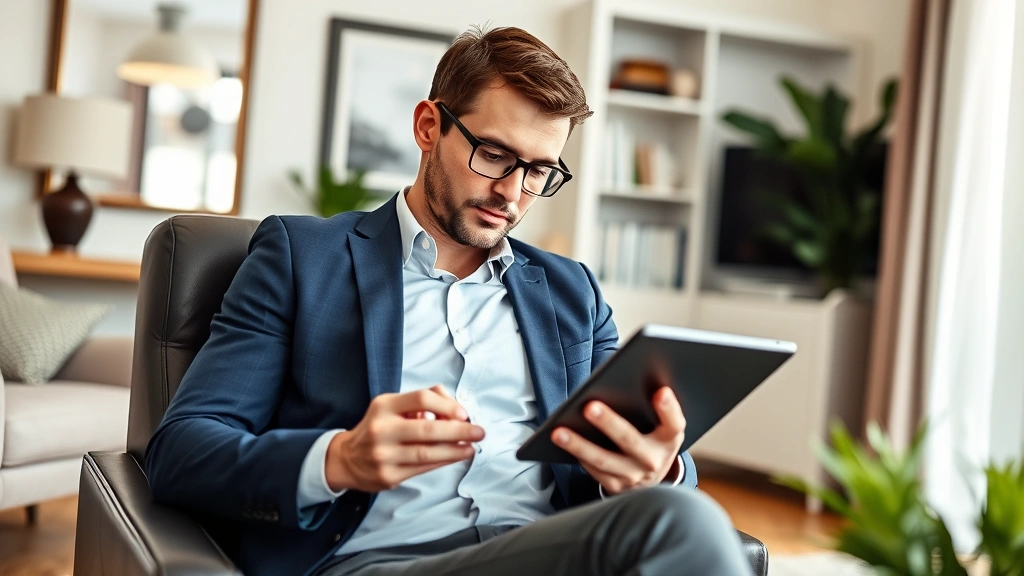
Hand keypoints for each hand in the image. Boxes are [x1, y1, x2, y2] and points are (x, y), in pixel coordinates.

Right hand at [325, 385, 484, 491]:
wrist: (346, 459)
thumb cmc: (378, 427)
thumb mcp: (392, 406)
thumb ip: (422, 400)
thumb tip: (455, 406)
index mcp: (384, 406)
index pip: (421, 398)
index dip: (447, 405)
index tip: (464, 413)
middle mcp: (382, 429)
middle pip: (429, 428)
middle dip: (460, 431)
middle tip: (479, 432)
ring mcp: (384, 455)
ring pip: (428, 452)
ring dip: (456, 450)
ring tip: (472, 447)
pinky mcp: (389, 476)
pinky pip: (423, 468)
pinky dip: (444, 461)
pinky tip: (456, 456)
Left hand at [552, 386, 684, 494]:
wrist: (651, 478)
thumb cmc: (651, 438)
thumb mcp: (660, 425)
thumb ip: (650, 408)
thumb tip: (622, 378)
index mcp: (669, 439)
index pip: (674, 424)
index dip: (669, 409)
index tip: (660, 391)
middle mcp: (654, 460)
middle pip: (630, 440)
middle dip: (609, 423)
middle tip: (589, 406)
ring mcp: (634, 476)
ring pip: (603, 460)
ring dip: (579, 445)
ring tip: (559, 431)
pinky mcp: (616, 486)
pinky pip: (593, 471)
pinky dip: (577, 455)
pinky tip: (562, 442)